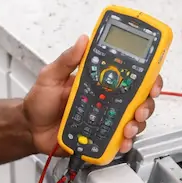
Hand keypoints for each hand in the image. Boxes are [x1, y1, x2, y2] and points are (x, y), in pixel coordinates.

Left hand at [22, 35, 162, 156]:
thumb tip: (83, 40)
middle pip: (139, 99)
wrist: (30, 129)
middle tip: (139, 109)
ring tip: (128, 128)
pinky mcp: (101, 137)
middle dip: (146, 104)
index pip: (130, 75)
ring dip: (137, 124)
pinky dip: (124, 142)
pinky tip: (121, 142)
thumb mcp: (51, 76)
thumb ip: (67, 59)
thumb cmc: (40, 101)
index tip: (151, 81)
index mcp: (99, 81)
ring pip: (133, 120)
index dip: (147, 77)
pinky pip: (119, 140)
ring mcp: (106, 119)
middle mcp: (107, 99)